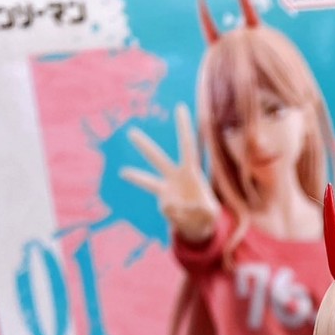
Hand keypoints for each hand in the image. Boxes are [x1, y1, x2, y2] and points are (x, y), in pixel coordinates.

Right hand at [121, 105, 219, 243]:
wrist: (197, 227)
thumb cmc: (207, 214)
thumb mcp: (211, 213)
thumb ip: (200, 210)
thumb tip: (176, 206)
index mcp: (191, 171)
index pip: (188, 146)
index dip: (184, 128)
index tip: (180, 107)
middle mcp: (174, 177)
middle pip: (157, 158)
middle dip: (143, 146)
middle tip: (130, 132)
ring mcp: (166, 191)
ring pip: (148, 181)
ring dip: (135, 176)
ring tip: (122, 172)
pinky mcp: (163, 205)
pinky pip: (171, 213)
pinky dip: (181, 219)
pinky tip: (186, 219)